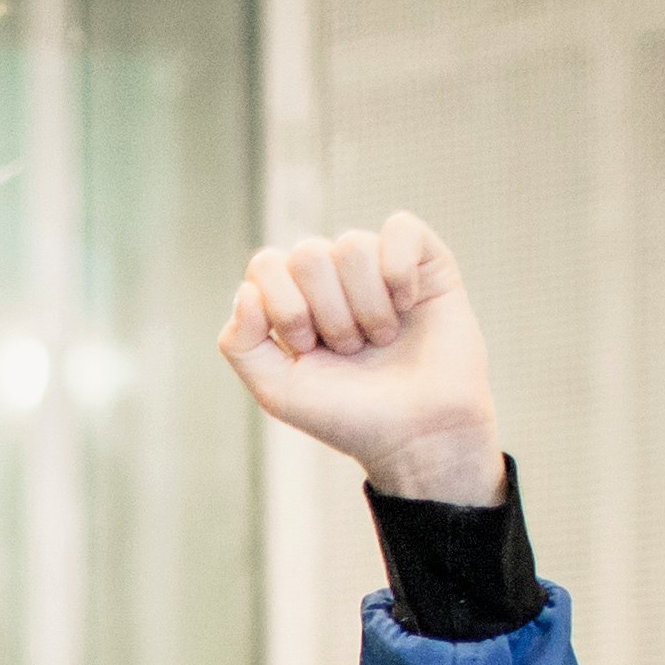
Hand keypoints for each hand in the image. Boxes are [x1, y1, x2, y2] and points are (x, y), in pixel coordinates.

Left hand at [217, 215, 501, 505]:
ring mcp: (378, 266)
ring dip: (365, 305)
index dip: (285, 307)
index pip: (266, 265)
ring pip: (352, 245)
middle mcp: (333, 278)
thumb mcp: (277, 391)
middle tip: (351, 349)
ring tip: (381, 339)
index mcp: (294, 300)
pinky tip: (408, 305)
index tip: (309, 349)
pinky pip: (401, 228)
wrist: (419, 436)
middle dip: (327, 313)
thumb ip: (240, 344)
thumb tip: (248, 290)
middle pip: (307, 254)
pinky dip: (399, 272)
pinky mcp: (425, 261)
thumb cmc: (350, 416)